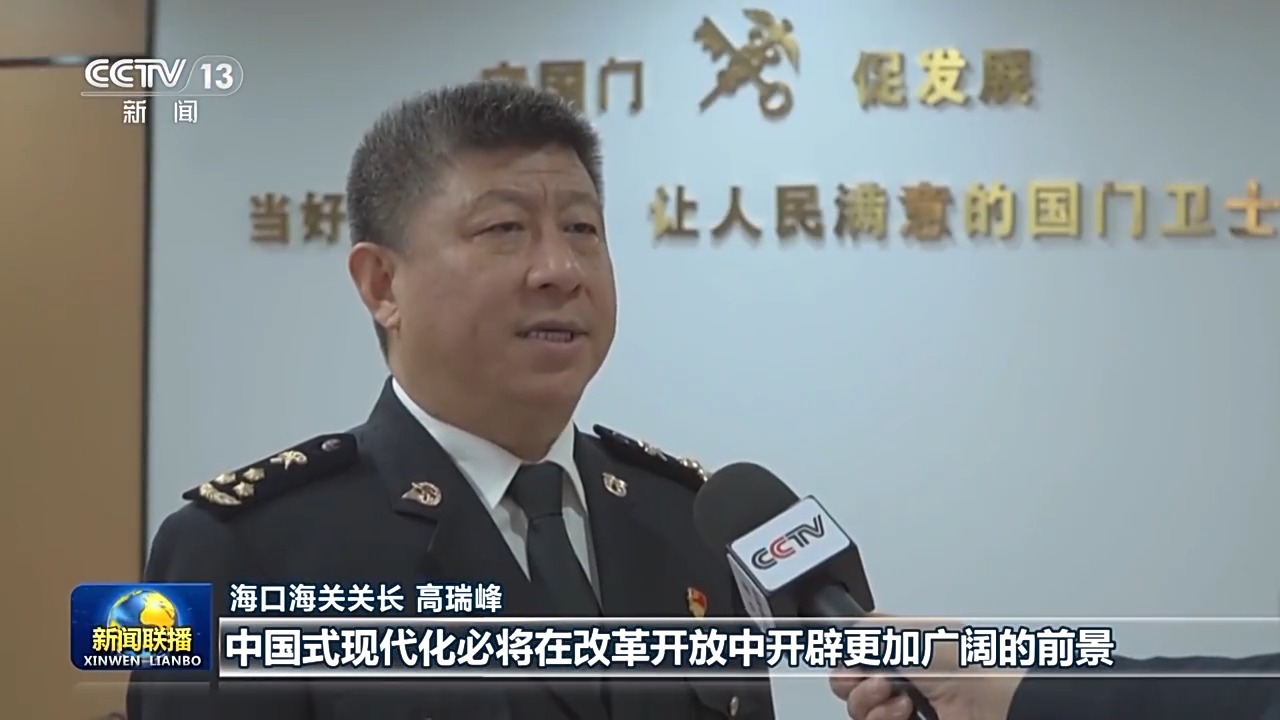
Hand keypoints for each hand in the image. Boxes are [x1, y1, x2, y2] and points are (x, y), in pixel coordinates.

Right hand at [828, 615, 1025, 719]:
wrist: (993, 707)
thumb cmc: (968, 669)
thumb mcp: (913, 634)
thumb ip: (873, 628)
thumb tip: (846, 631)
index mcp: (899, 648)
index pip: (853, 652)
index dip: (847, 657)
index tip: (854, 659)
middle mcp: (898, 678)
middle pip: (847, 684)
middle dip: (855, 683)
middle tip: (881, 681)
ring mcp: (900, 708)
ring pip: (857, 710)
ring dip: (872, 704)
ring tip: (900, 700)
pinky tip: (904, 715)